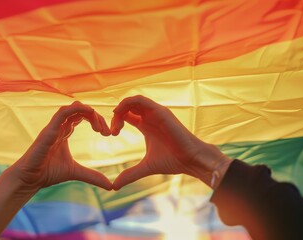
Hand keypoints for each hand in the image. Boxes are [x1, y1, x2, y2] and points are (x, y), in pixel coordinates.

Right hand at [10, 101, 112, 191]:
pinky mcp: (49, 131)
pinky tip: (89, 112)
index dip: (97, 120)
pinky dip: (76, 108)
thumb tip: (110, 186)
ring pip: (73, 108)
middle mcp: (60, 126)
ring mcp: (54, 127)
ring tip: (100, 127)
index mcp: (65, 131)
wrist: (30, 179)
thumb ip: (93, 176)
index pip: (83, 116)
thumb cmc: (48, 173)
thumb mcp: (76, 172)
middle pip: (81, 110)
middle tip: (107, 132)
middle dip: (97, 117)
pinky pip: (62, 113)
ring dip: (89, 112)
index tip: (108, 133)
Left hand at [111, 95, 231, 189]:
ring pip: (132, 100)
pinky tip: (120, 115)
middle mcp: (150, 116)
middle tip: (113, 131)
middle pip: (127, 107)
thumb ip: (130, 174)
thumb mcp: (145, 167)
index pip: (127, 115)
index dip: (116, 121)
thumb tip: (114, 186)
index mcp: (146, 125)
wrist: (190, 160)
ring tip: (116, 125)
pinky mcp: (160, 111)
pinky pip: (140, 100)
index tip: (112, 134)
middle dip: (116, 115)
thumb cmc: (172, 161)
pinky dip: (127, 103)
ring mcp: (155, 112)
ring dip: (120, 109)